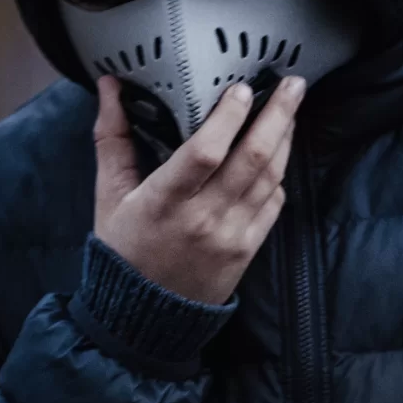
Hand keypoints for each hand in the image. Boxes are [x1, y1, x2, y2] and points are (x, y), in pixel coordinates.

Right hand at [91, 74, 303, 303]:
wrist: (146, 318)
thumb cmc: (124, 250)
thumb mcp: (110, 195)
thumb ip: (113, 138)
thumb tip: (109, 85)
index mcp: (164, 202)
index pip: (204, 153)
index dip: (227, 118)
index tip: (241, 88)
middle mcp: (203, 219)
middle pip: (251, 159)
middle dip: (278, 116)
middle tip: (293, 84)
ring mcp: (231, 236)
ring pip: (270, 177)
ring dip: (285, 138)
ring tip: (291, 107)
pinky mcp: (249, 249)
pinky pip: (274, 203)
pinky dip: (278, 174)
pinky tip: (279, 150)